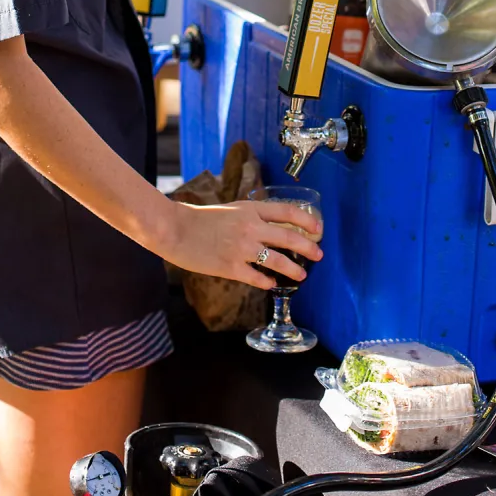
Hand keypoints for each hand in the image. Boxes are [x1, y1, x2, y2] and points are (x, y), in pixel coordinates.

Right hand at [162, 198, 323, 289]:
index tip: (318, 229)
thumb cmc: (202, 218)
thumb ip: (252, 217)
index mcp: (251, 210)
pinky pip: (257, 277)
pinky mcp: (231, 267)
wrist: (176, 229)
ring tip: (301, 276)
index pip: (288, 212)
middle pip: (289, 237)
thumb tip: (274, 227)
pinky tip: (272, 285)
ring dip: (293, 270)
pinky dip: (267, 282)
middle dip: (308, 248)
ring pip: (277, 261)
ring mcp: (242, 248)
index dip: (307, 221)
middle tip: (319, 255)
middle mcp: (250, 227)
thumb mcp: (232, 210)